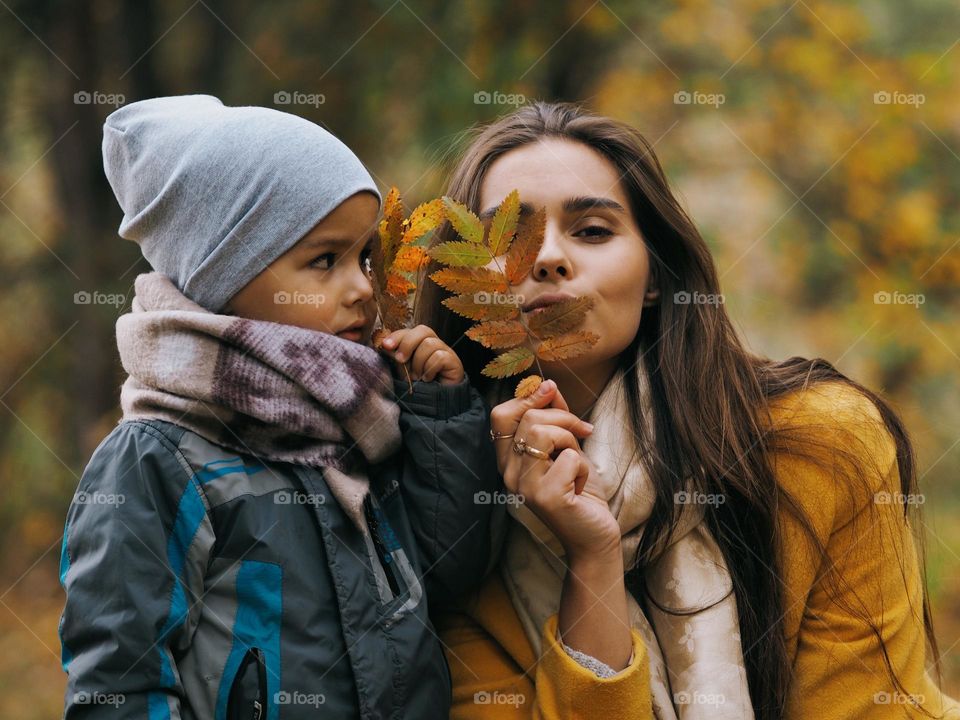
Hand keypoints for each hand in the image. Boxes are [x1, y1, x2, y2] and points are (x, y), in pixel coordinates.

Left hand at [379, 325, 463, 384]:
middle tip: (400, 360)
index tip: (385, 346)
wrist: (435, 406)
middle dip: (407, 344)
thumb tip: (385, 344)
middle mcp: (434, 344)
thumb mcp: (403, 371)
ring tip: (418, 377)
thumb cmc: (418, 387)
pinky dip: (430, 369)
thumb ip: (397, 356)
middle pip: (422, 330)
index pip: (410, 331)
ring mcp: (446, 352)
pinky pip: (439, 357)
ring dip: (419, 363)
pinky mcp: (454, 361)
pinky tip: (428, 379)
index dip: (397, 336)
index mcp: (421, 344)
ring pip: (430, 344)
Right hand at [489, 380, 620, 559]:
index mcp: (509, 461)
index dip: (526, 397)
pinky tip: (578, 485)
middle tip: (582, 432)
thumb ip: (556, 419)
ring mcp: (524, 486)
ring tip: (576, 462)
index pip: (500, 416)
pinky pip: (567, 457)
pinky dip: (582, 466)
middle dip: (564, 417)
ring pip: (543, 432)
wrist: (594, 535)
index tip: (551, 391)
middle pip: (529, 418)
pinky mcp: (545, 497)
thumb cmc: (579, 493)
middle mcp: (509, 474)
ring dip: (570, 440)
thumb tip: (548, 386)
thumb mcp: (567, 448)